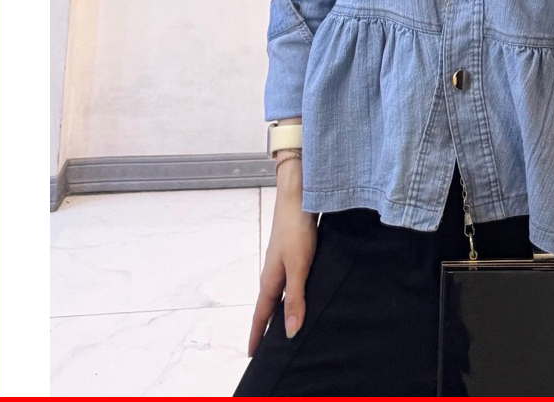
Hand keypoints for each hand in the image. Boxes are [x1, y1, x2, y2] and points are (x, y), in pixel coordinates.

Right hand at [247, 183, 317, 356]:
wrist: (299, 197)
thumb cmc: (297, 231)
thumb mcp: (299, 268)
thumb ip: (295, 299)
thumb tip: (291, 332)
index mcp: (270, 281)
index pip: (261, 316)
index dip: (257, 336)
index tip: (253, 356)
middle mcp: (272, 274)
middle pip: (267, 307)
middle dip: (266, 328)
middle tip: (268, 349)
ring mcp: (281, 263)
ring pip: (278, 294)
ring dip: (279, 311)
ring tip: (285, 327)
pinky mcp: (292, 254)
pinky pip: (288, 282)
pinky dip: (290, 295)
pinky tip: (300, 295)